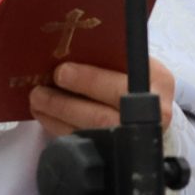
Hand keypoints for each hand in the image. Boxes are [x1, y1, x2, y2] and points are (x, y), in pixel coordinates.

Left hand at [30, 58, 175, 138]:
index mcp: (157, 83)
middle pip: (104, 118)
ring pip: (92, 134)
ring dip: (57, 118)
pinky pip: (85, 142)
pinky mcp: (117, 151)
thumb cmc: (133, 72)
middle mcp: (151, 115)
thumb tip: (66, 44)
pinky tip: (45, 115)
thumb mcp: (130, 56)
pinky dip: (60, 129)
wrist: (151, 104)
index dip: (91, 81)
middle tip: (38, 92)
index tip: (61, 73)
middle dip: (65, 105)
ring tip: (36, 101)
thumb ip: (108, 52)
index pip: (123, 85)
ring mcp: (135, 138)